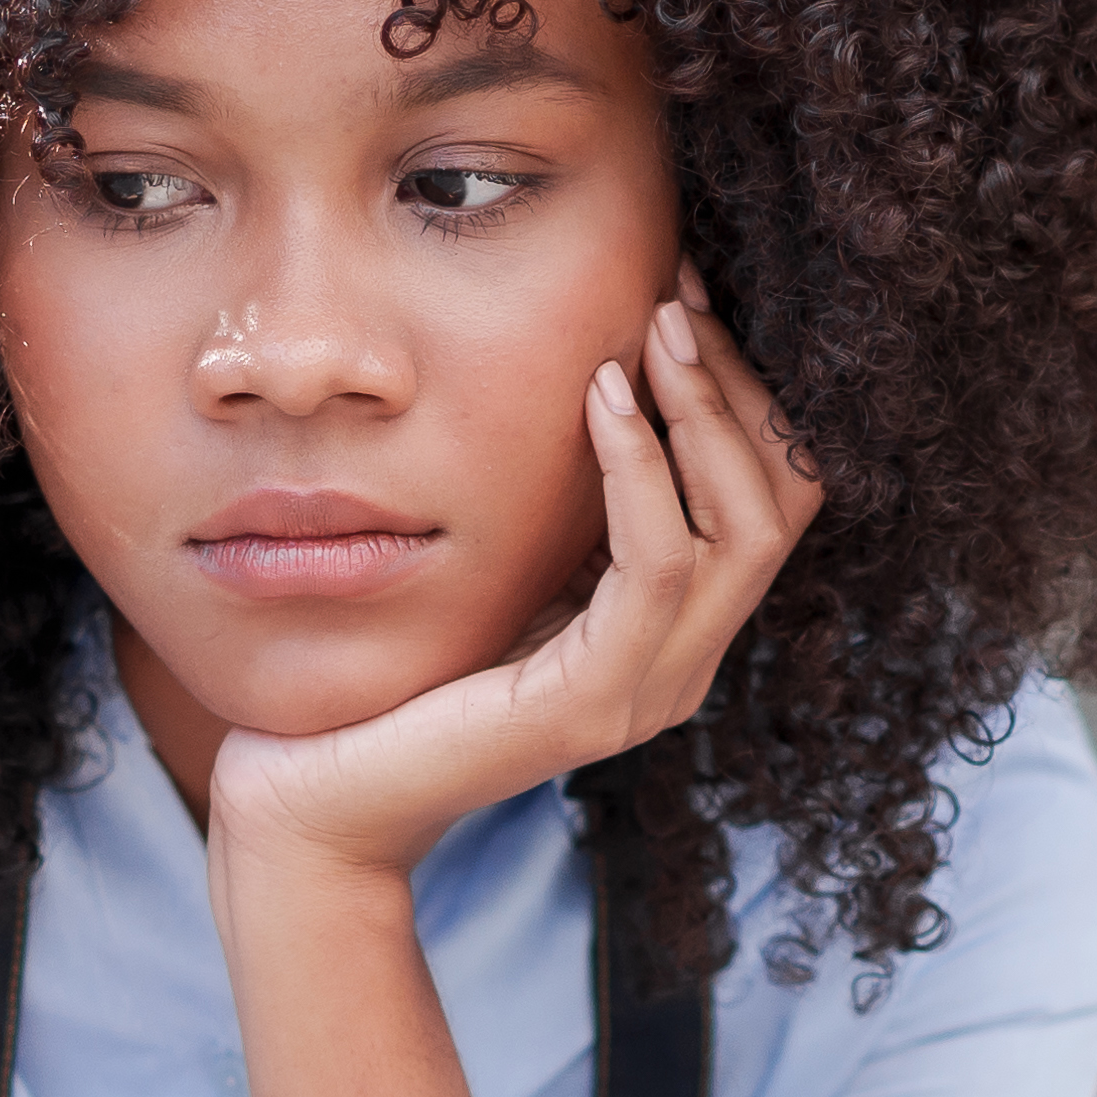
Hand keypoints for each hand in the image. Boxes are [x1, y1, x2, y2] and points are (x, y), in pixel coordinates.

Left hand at [203, 286, 821, 891]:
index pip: (768, 498)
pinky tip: (604, 397)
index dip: (744, 394)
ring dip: (705, 411)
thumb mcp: (502, 566)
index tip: (685, 297)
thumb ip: (562, 507)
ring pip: (743, 530)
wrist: (314, 801)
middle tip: (681, 294)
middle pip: (783, 504)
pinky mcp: (594, 705)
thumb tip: (596, 368)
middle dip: (741, 387)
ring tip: (655, 327)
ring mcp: (649, 691)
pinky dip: (642, 469)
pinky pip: (658, 566)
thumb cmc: (391, 676)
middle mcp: (682, 664)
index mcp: (668, 631)